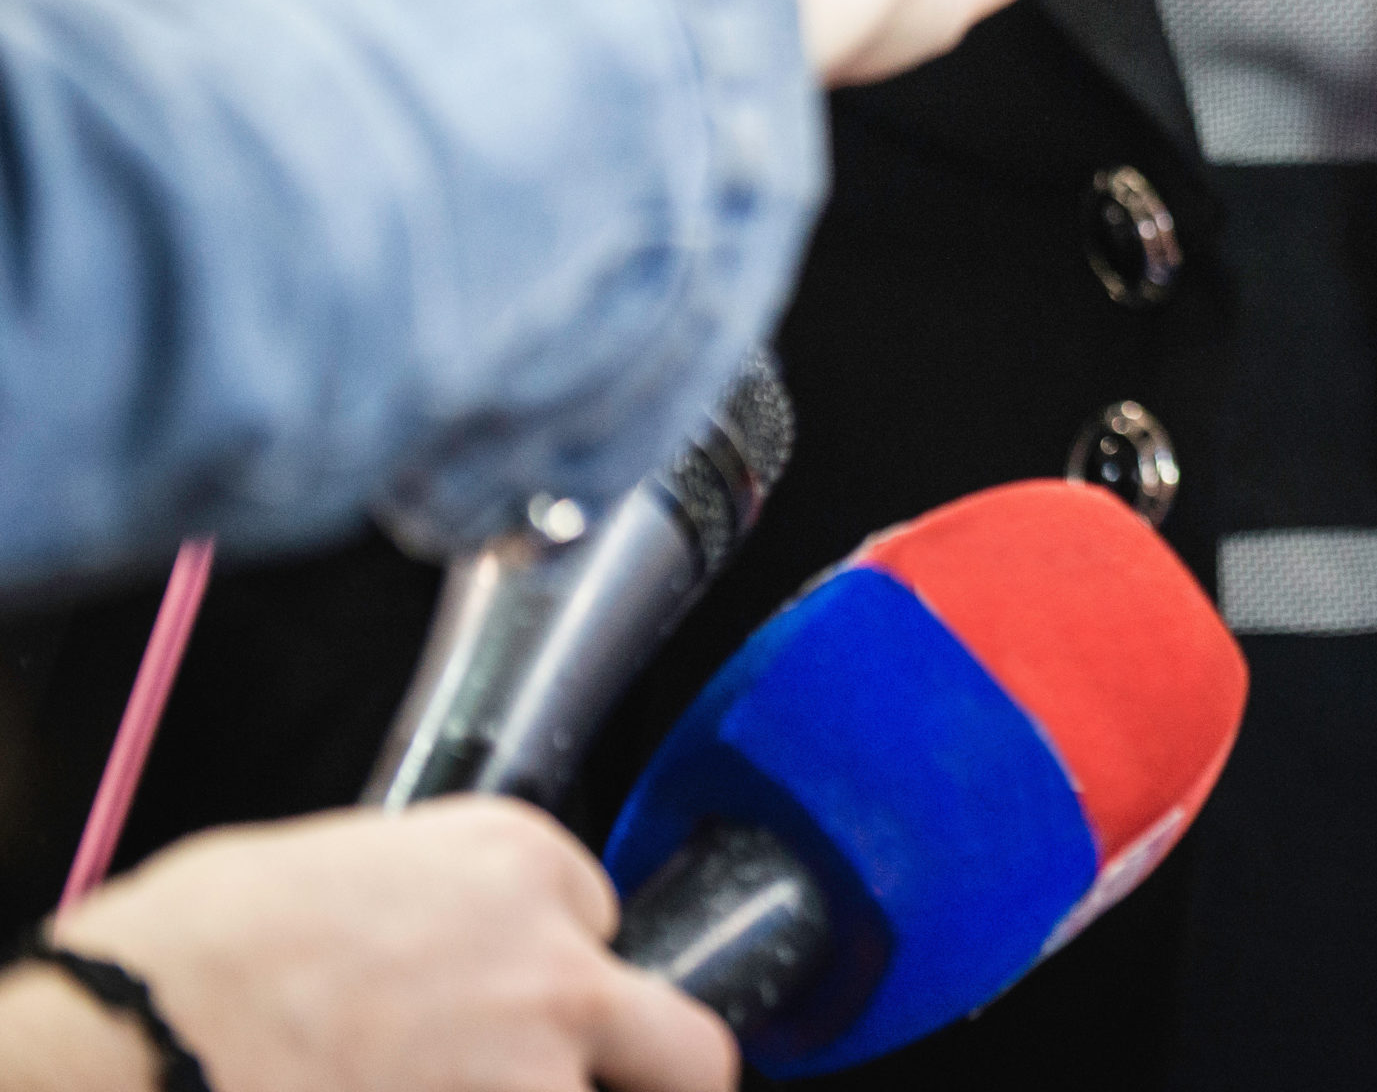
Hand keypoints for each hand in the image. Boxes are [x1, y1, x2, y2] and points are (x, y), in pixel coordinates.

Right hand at [0, 799, 733, 1091]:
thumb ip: (433, 903)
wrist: (135, 1033)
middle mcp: (556, 966)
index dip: (551, 964)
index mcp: (520, 861)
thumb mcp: (341, 865)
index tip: (503, 990)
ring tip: (452, 1091)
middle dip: (656, 1081)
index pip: (596, 919)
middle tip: (619, 1088)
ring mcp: (532, 1076)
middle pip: (688, 1051)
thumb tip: (435, 940)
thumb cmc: (198, 949)